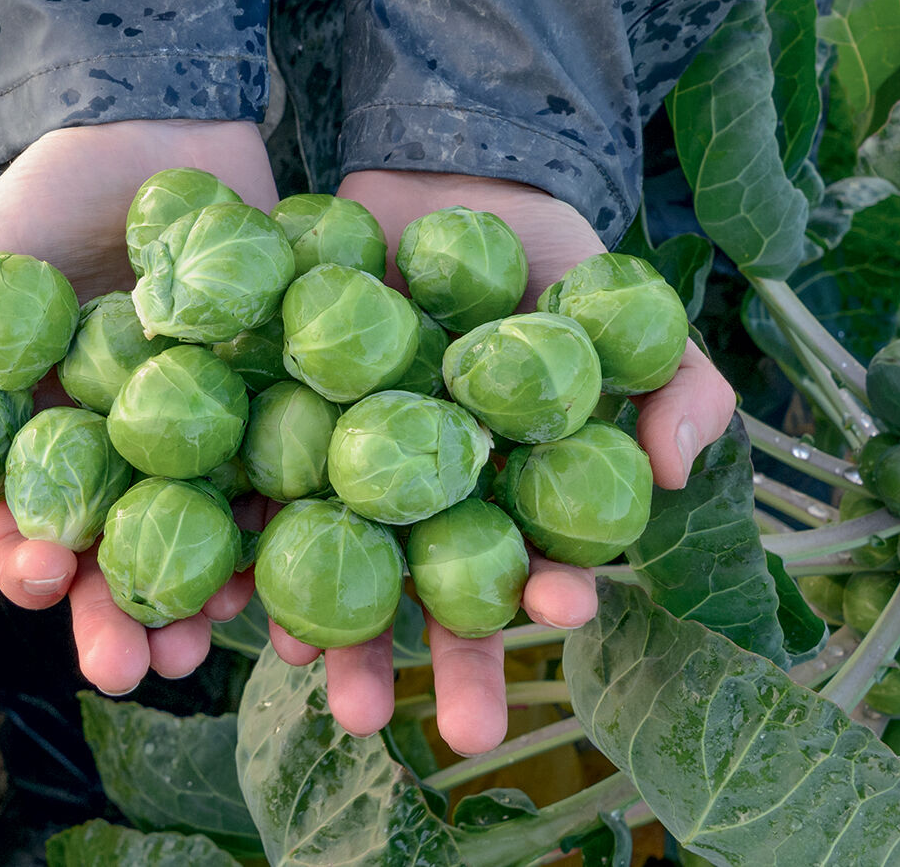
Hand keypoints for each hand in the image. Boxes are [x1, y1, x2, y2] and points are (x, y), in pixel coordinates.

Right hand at [0, 119, 276, 693]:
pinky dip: (279, 528)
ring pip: (199, 536)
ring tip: (209, 644)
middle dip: (121, 618)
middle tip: (133, 670)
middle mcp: (121, 449)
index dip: (32, 564)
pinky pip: (275, 477)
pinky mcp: (270, 399)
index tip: (45, 581)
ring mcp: (199, 430)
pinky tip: (281, 570)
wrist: (153, 122)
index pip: (29, 524)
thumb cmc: (42, 199)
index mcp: (44, 435)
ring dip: (201, 600)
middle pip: (119, 552)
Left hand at [269, 170, 734, 756]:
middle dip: (417, 659)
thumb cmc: (544, 251)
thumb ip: (673, 376)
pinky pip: (251, 492)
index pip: (526, 557)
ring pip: (329, 562)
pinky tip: (225, 588)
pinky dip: (236, 539)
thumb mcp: (621, 299)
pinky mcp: (274, 423)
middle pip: (419, 587)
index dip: (541, 589)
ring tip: (300, 668)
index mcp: (505, 488)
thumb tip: (674, 471)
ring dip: (318, 627)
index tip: (558, 612)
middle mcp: (422, 496)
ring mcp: (346, 466)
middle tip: (412, 726)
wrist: (434, 173)